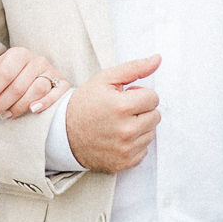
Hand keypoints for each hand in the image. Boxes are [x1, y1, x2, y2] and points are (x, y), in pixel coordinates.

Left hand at [0, 47, 66, 119]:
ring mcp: (50, 71)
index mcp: (17, 54)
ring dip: (18, 107)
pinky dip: (45, 102)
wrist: (33, 76)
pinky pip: (56, 94)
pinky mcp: (62, 83)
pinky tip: (32, 110)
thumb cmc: (7, 77)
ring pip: (36, 91)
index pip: (3, 74)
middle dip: (0, 105)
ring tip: (6, 115)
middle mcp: (35, 60)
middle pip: (18, 86)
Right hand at [63, 55, 159, 173]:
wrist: (63, 133)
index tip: (125, 97)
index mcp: (122, 106)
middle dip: (142, 111)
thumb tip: (158, 59)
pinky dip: (134, 144)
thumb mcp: (105, 79)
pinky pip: (144, 150)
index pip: (153, 98)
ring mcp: (126, 149)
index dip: (139, 94)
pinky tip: (118, 138)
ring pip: (151, 133)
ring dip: (139, 127)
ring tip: (119, 124)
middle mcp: (126, 130)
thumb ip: (134, 68)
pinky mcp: (125, 162)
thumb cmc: (85, 104)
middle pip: (155, 116)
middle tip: (122, 111)